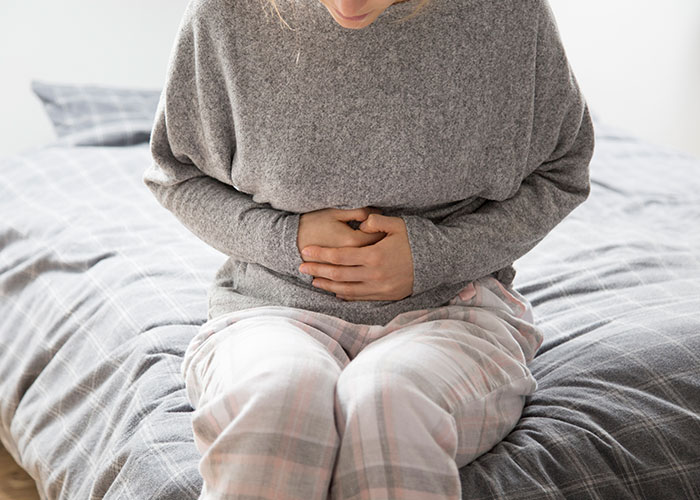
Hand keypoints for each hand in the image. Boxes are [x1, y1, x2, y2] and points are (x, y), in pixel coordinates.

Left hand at [299, 214, 413, 300]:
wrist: (439, 261)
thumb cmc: (417, 240)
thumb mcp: (398, 224)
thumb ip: (376, 222)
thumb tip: (359, 224)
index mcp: (374, 256)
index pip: (339, 256)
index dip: (321, 254)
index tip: (306, 251)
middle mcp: (374, 275)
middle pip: (338, 274)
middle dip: (317, 270)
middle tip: (301, 266)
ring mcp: (380, 288)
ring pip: (346, 289)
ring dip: (327, 285)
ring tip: (313, 280)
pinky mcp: (386, 296)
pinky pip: (360, 297)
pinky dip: (345, 295)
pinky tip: (335, 291)